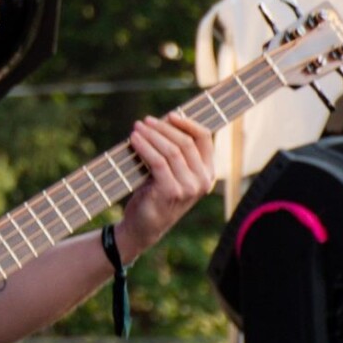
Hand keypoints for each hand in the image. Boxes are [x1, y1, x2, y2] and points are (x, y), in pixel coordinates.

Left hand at [116, 112, 217, 257]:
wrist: (143, 227)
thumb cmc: (155, 195)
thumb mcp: (171, 173)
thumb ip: (175, 153)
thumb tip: (164, 120)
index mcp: (207, 174)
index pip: (205, 139)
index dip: (188, 123)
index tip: (169, 115)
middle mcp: (202, 181)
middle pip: (186, 142)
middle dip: (163, 127)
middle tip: (146, 120)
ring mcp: (188, 188)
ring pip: (172, 150)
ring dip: (152, 135)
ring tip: (137, 127)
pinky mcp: (171, 192)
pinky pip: (158, 162)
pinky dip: (145, 147)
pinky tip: (134, 140)